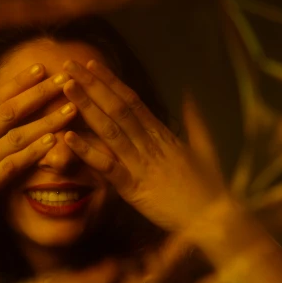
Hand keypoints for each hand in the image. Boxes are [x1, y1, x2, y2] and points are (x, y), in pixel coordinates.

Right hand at [0, 64, 75, 234]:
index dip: (18, 83)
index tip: (39, 69)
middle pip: (11, 111)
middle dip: (41, 94)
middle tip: (67, 78)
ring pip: (17, 137)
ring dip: (47, 122)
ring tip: (72, 108)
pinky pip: (11, 168)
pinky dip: (32, 155)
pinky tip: (53, 144)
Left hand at [59, 59, 229, 233]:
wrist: (215, 218)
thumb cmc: (209, 187)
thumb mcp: (204, 147)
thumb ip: (194, 121)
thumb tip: (190, 96)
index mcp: (163, 134)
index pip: (132, 100)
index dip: (111, 81)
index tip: (92, 64)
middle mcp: (150, 144)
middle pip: (117, 107)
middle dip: (92, 85)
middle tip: (69, 65)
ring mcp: (141, 164)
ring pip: (110, 129)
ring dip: (86, 107)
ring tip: (66, 87)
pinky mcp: (134, 188)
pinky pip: (107, 166)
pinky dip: (87, 151)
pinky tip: (68, 137)